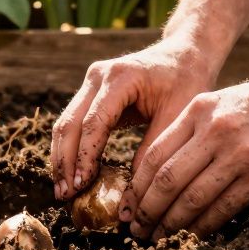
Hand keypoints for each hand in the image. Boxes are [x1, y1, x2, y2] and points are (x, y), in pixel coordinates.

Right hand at [51, 36, 218, 200]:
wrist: (185, 53)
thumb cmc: (187, 82)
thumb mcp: (177, 117)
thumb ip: (152, 152)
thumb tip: (131, 196)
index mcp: (120, 77)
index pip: (93, 122)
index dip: (85, 157)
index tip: (82, 186)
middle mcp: (98, 76)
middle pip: (70, 123)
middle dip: (65, 162)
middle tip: (65, 196)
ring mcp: (91, 81)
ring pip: (65, 123)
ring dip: (61, 158)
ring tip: (63, 191)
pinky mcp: (91, 91)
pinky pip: (73, 122)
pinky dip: (70, 149)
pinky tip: (71, 174)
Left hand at [121, 65, 248, 239]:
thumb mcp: (225, 102)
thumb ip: (195, 129)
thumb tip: (163, 171)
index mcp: (200, 109)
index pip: (154, 153)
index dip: (136, 186)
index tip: (129, 205)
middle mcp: (216, 130)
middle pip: (165, 179)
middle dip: (147, 210)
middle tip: (136, 229)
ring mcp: (240, 154)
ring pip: (191, 198)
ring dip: (171, 224)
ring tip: (158, 238)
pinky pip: (223, 208)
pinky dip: (203, 226)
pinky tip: (193, 235)